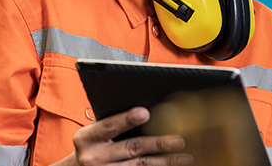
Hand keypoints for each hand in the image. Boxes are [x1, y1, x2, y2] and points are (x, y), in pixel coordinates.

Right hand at [57, 107, 192, 165]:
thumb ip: (112, 122)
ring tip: (185, 156)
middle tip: (179, 139)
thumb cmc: (93, 144)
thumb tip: (147, 110)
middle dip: (157, 143)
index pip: (109, 126)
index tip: (145, 112)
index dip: (127, 119)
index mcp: (86, 138)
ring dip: (165, 161)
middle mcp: (93, 158)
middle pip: (131, 148)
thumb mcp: (93, 132)